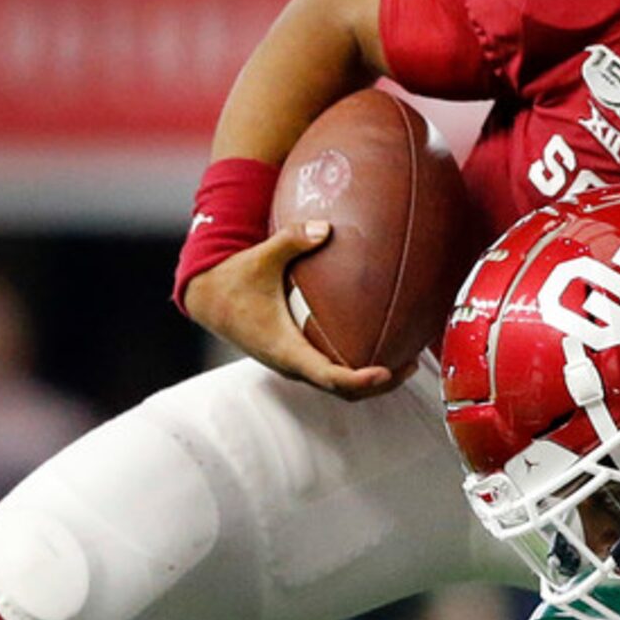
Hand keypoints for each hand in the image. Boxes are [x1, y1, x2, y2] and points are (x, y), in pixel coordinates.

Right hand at [181, 224, 401, 399]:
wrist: (207, 298)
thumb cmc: (234, 278)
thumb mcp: (261, 256)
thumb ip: (292, 239)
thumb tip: (326, 227)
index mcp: (286, 350)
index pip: (330, 377)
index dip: (360, 380)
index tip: (385, 372)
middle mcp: (292, 365)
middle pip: (344, 392)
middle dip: (379, 385)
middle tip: (412, 365)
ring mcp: (294, 366)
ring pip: (339, 388)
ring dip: (373, 382)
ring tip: (408, 362)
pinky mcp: (296, 360)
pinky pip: (332, 374)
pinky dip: (358, 370)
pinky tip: (381, 347)